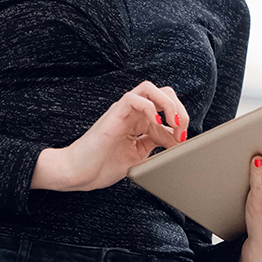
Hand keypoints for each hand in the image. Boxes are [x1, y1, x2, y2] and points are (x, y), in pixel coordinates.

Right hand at [60, 80, 188, 190]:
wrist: (79, 173)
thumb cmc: (103, 165)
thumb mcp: (139, 155)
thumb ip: (155, 144)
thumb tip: (177, 139)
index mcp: (140, 122)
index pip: (167, 110)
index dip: (180, 125)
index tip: (183, 142)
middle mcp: (133, 112)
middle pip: (164, 93)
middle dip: (179, 109)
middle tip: (181, 130)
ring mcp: (124, 111)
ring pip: (150, 88)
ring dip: (167, 103)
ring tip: (173, 122)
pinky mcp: (114, 113)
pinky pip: (135, 98)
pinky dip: (150, 107)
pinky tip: (155, 124)